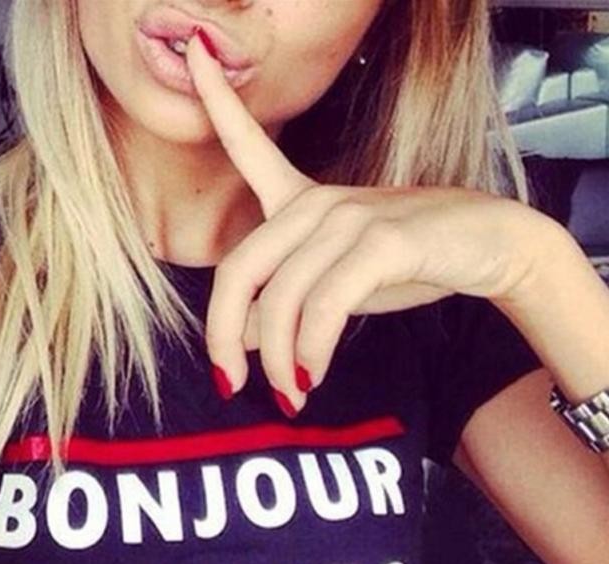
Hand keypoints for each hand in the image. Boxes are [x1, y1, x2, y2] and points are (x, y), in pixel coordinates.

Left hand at [184, 30, 556, 415]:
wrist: (489, 248)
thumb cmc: (405, 264)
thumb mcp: (333, 286)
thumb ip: (284, 304)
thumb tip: (243, 339)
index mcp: (300, 200)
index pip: (248, 145)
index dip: (217, 100)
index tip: (192, 51)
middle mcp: (315, 202)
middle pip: (238, 271)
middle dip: (224, 338)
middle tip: (232, 384)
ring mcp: (347, 217)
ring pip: (282, 299)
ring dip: (279, 361)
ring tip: (290, 394)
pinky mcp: (381, 239)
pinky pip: (325, 304)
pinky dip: (312, 350)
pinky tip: (312, 376)